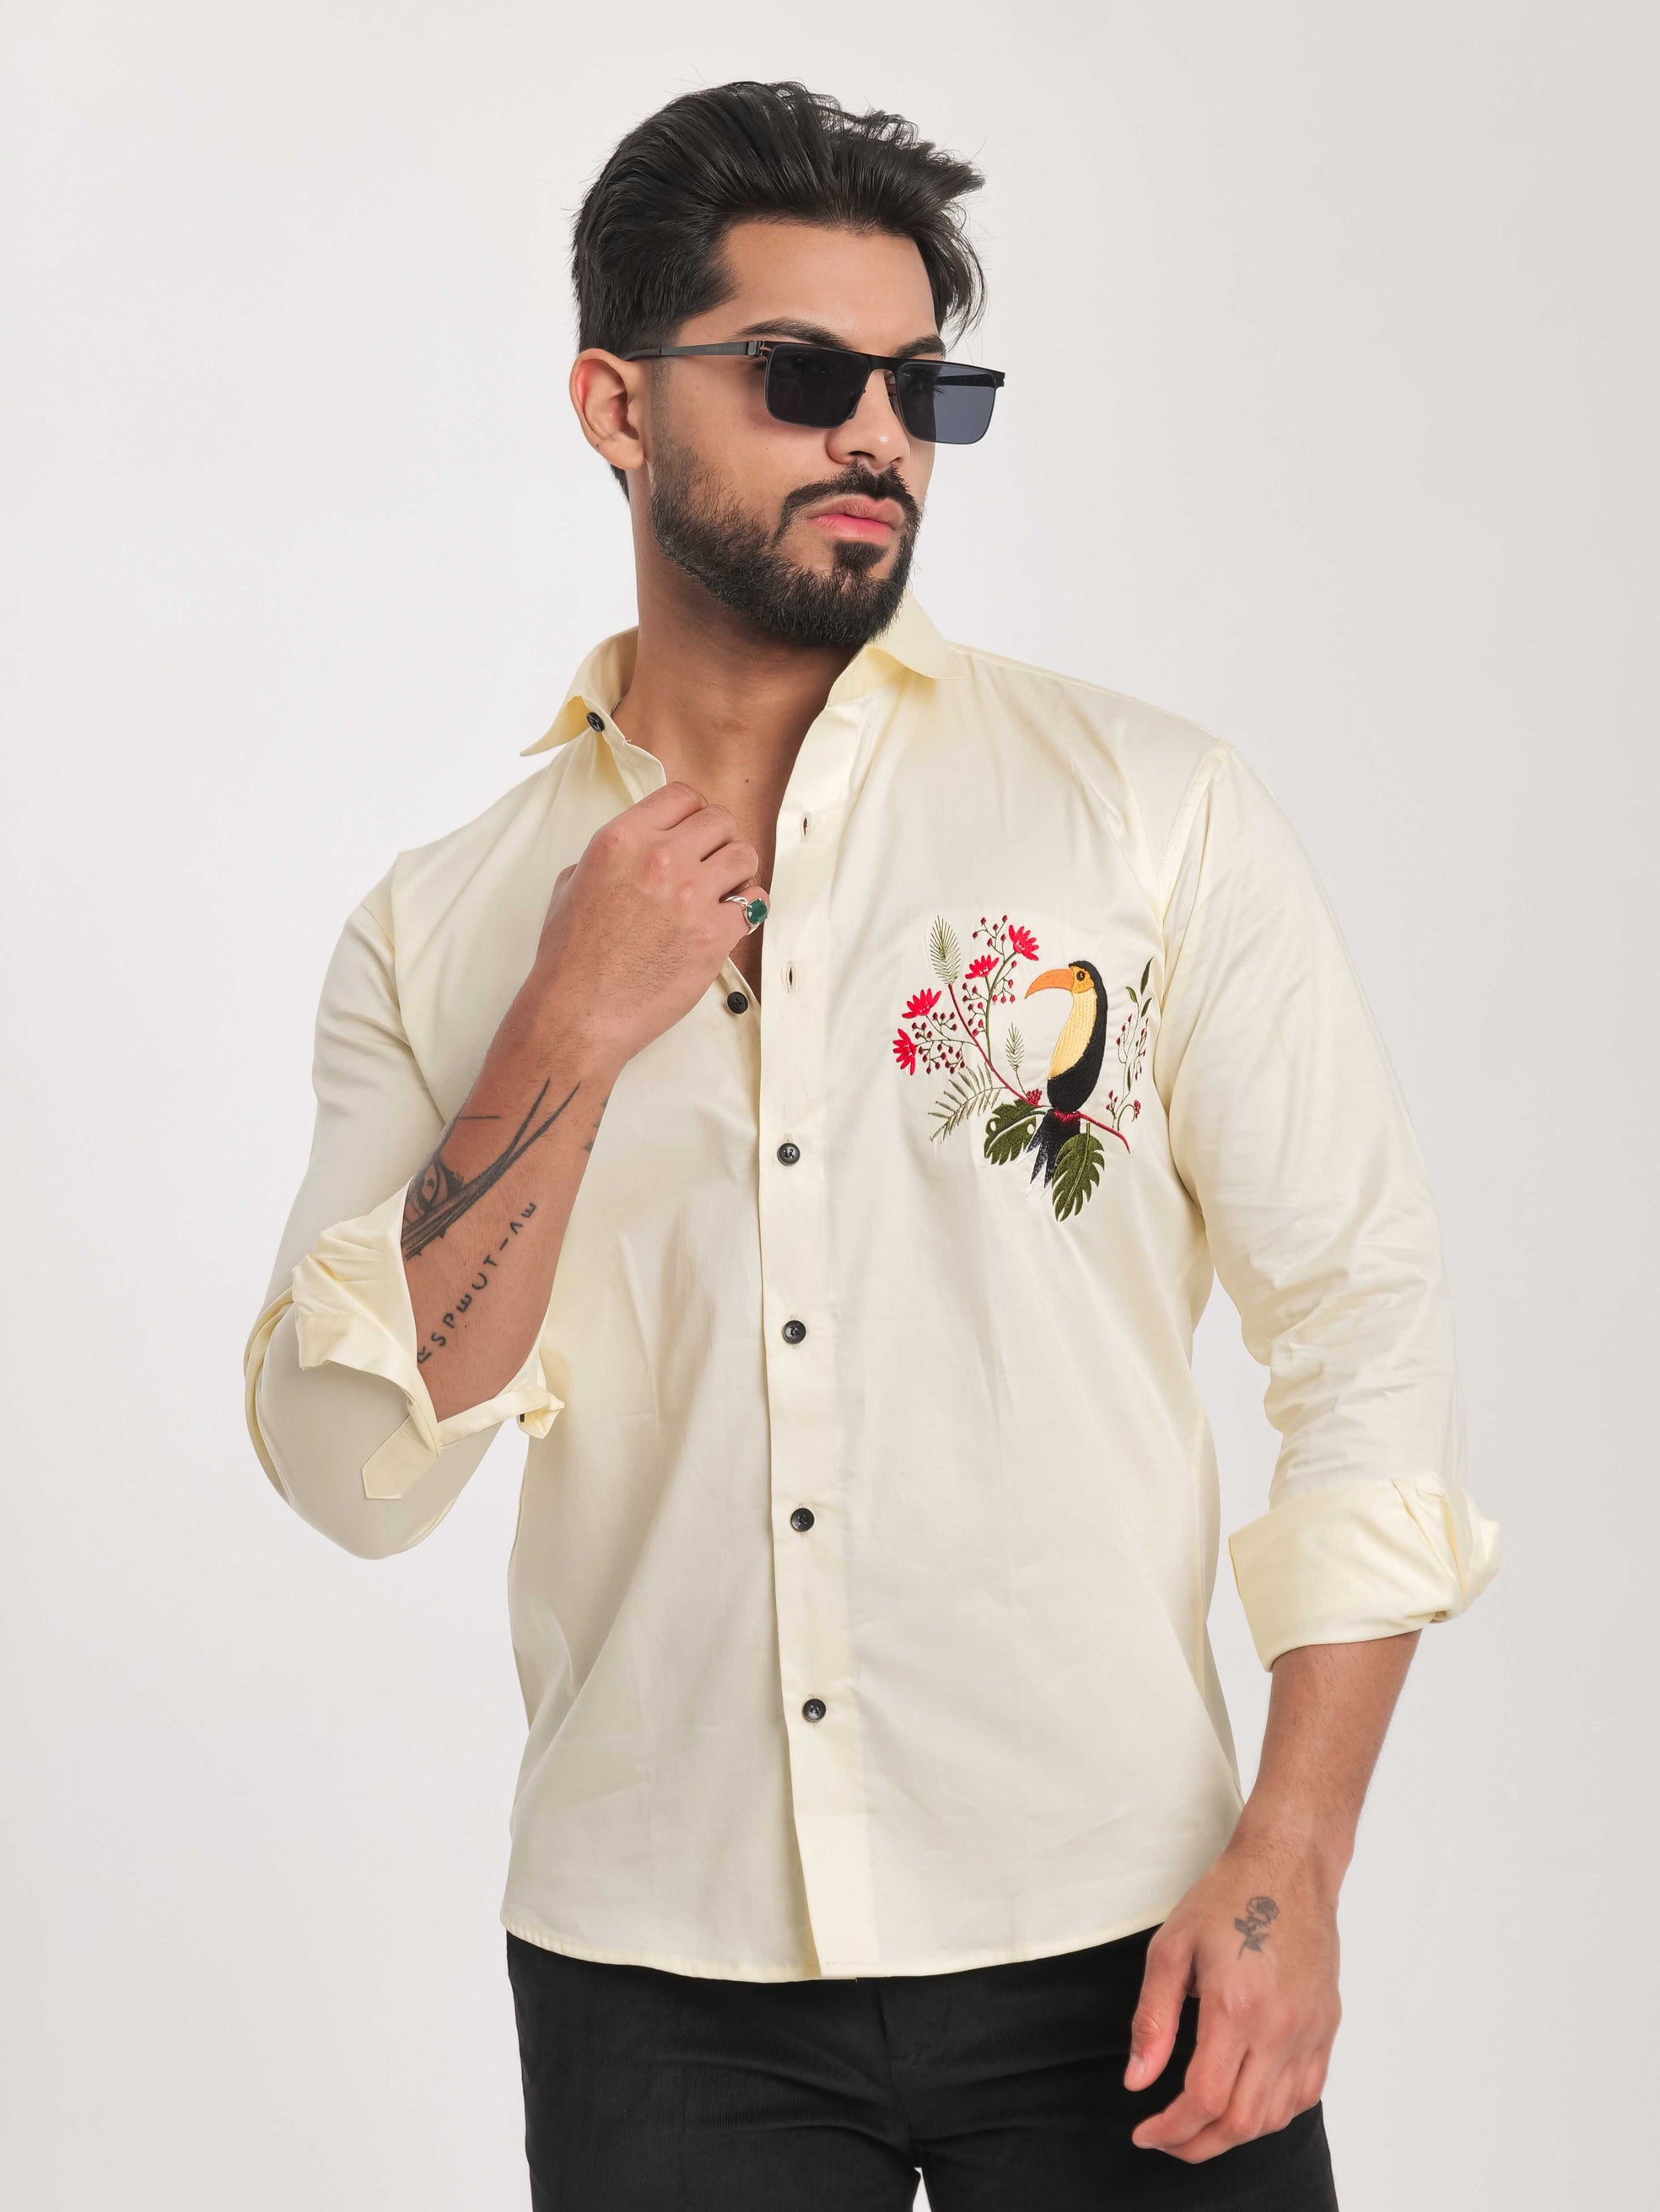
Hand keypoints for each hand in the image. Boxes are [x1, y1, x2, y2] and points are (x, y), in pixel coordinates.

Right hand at [529, 781, 768, 1066]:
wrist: (579, 1013)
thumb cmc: (569, 957)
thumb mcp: (572, 886)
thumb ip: (608, 858)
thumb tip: (636, 850)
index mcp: (622, 839)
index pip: (682, 796)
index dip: (693, 813)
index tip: (693, 833)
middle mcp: (660, 858)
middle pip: (720, 820)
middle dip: (719, 839)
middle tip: (710, 864)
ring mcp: (691, 896)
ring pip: (744, 855)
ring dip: (738, 871)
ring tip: (723, 891)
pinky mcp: (714, 935)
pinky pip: (755, 902)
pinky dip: (748, 908)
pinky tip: (732, 919)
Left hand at [1123, 1838, 1340, 2162]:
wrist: (1288, 1867)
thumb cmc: (1227, 1898)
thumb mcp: (1171, 1949)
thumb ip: (1153, 2021)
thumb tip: (1138, 2081)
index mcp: (1236, 2008)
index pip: (1204, 2099)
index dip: (1172, 2128)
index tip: (1145, 2132)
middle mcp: (1279, 2029)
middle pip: (1242, 2122)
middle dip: (1198, 2144)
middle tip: (1167, 2140)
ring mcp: (1309, 2032)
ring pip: (1275, 2117)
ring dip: (1234, 2135)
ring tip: (1200, 2127)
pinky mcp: (1326, 2028)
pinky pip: (1305, 2094)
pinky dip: (1273, 2114)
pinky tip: (1247, 2104)